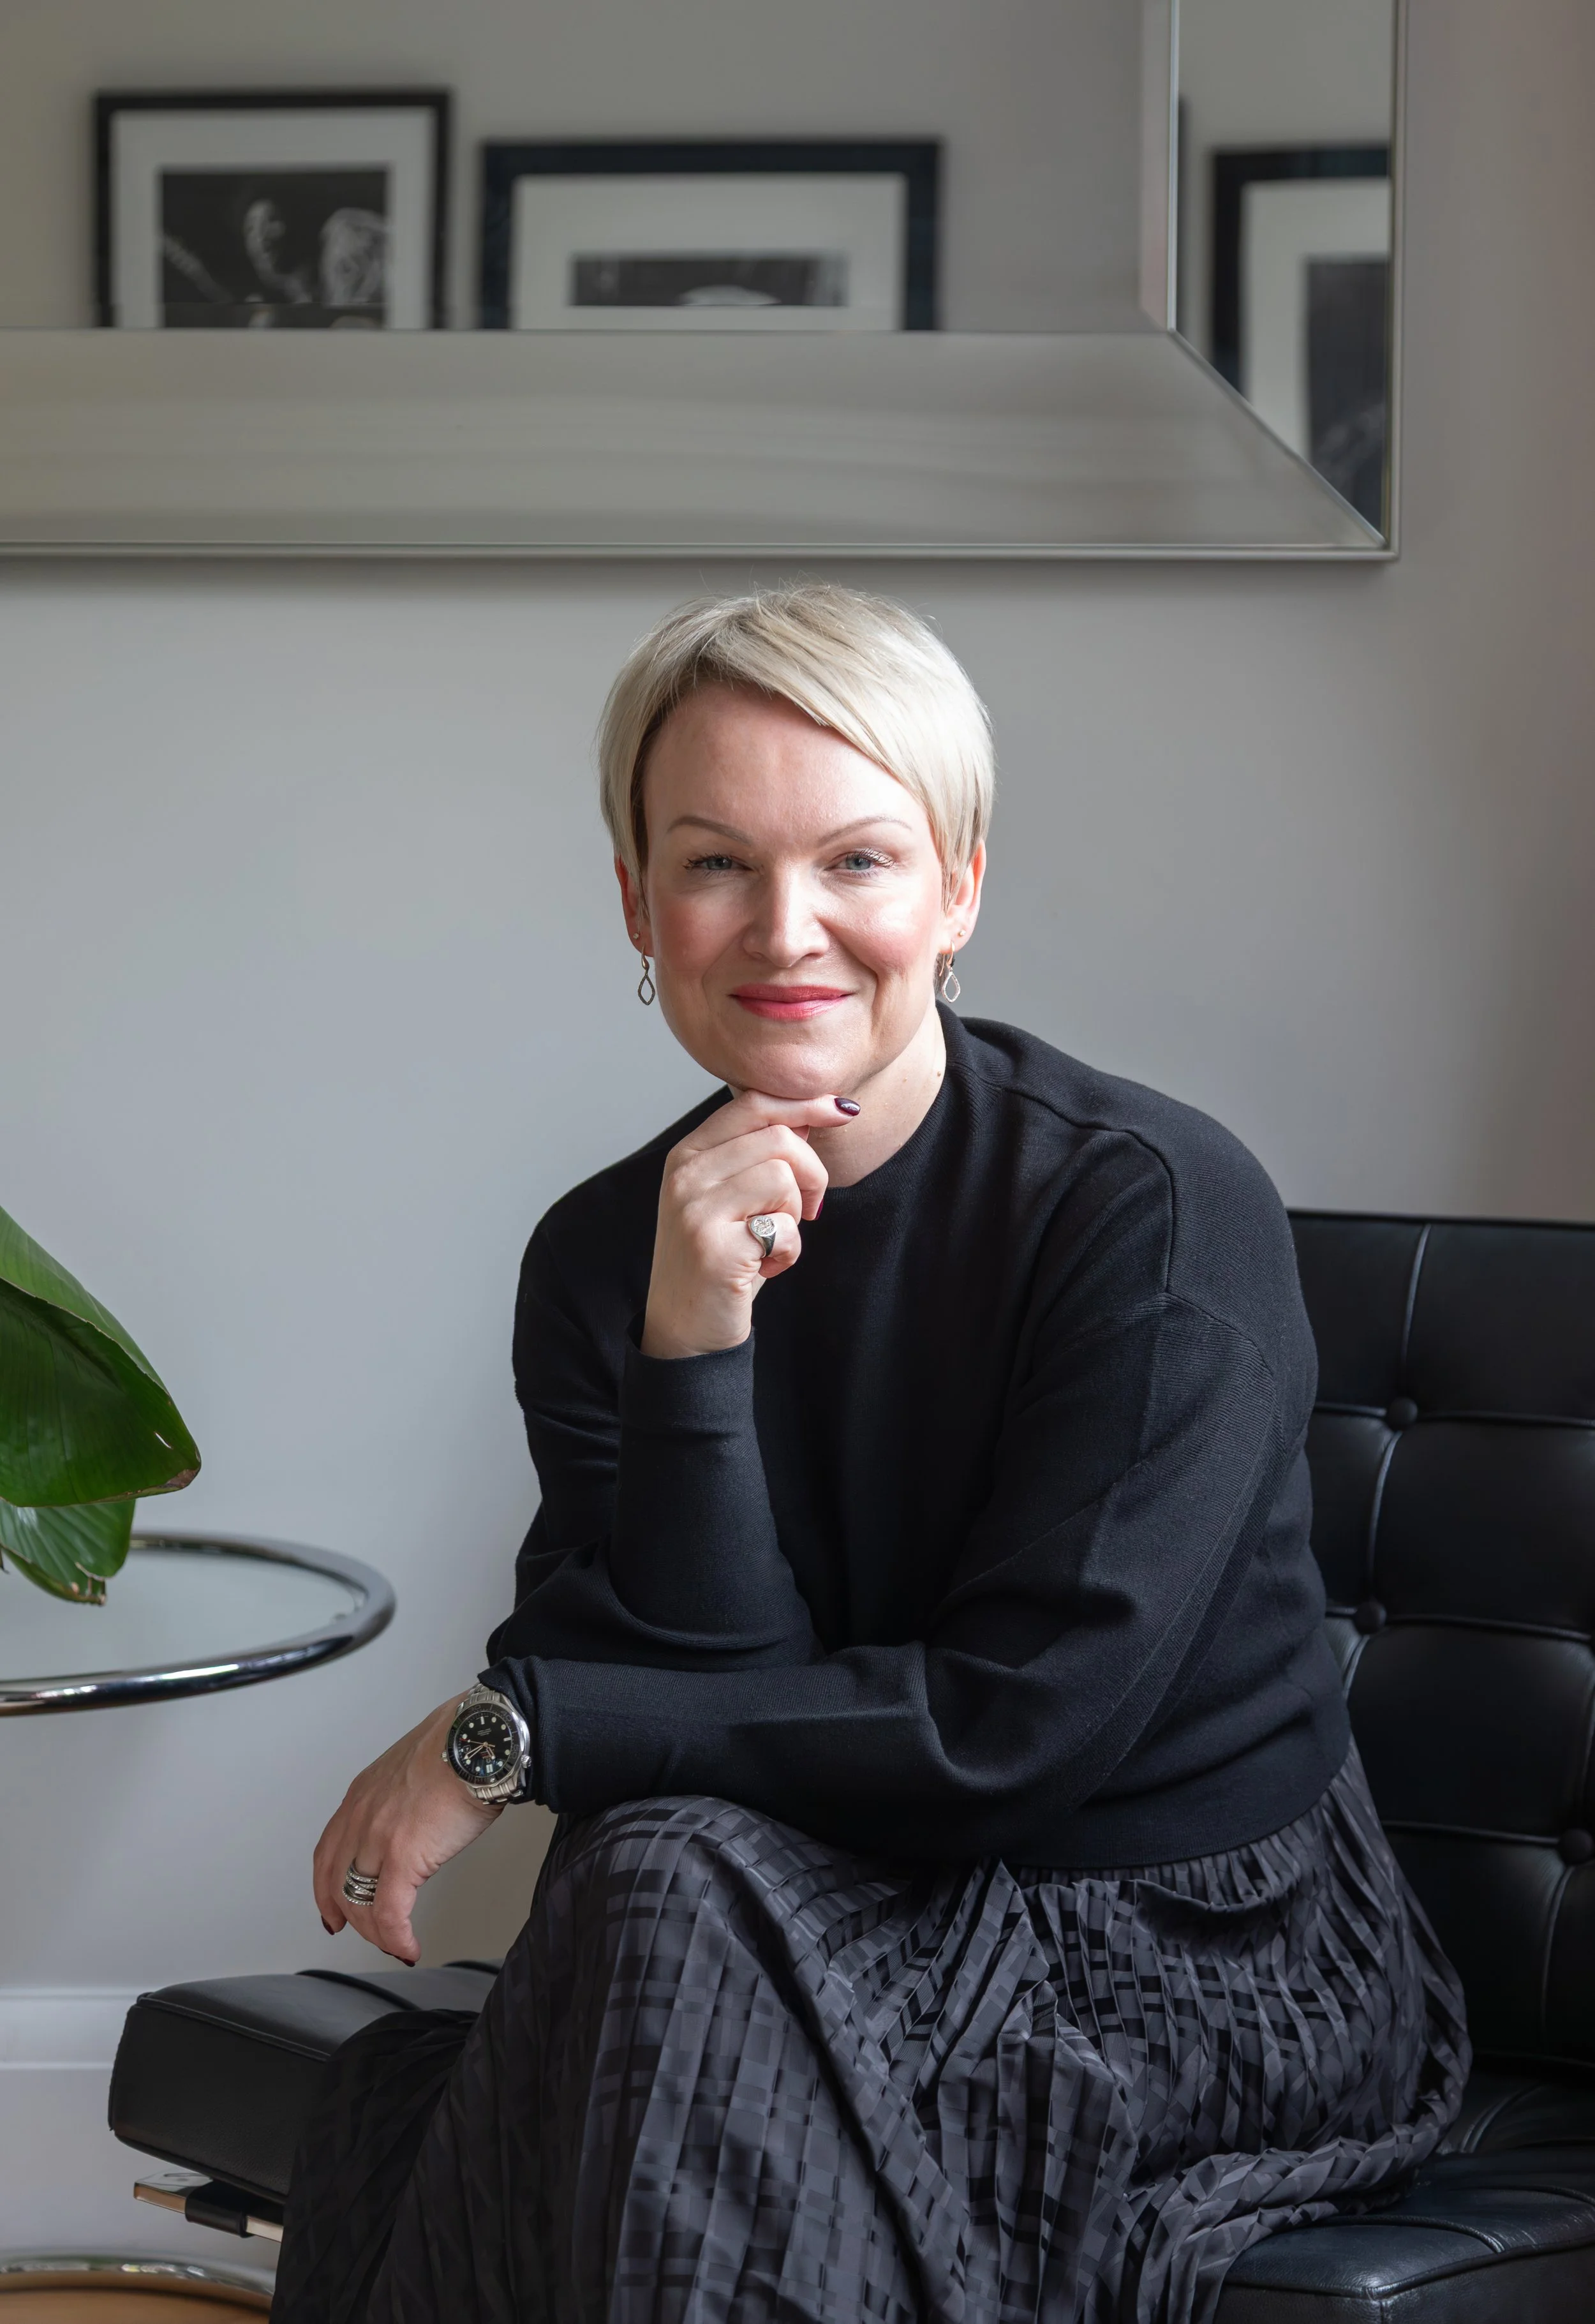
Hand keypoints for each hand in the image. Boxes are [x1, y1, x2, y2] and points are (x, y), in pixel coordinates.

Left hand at [312, 1699, 501, 1964]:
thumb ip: (403, 1794)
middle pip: (335, 1881)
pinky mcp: (403, 1858)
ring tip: (395, 1944)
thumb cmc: (461, 1745)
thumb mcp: (413, 1766)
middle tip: (363, 1934)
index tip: (331, 1907)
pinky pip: (389, 1914)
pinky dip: (395, 1938)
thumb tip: (420, 1814)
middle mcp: (360, 1816)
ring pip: (358, 1903)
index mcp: (362, 1793)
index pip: (328, 1850)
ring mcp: (377, 1838)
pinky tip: (409, 1947)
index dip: (326, 1885)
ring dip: (376, 1932)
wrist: (480, 1740)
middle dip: (347, 1915)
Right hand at [642, 1090, 857, 1360]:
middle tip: (809, 1211)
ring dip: (796, 1215)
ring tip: (774, 1242)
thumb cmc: (721, 1260)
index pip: (752, 1103)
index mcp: (687, 1155)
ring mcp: (695, 1210)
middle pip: (778, 1138)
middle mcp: (685, 1175)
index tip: (843, 1111)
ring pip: (783, 1176)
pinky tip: (767, 1267)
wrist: (685, 1331)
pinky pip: (784, 1227)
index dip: (804, 1103)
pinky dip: (790, 1251)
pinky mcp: (713, 1248)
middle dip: (812, 1173)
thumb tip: (810, 1113)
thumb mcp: (735, 1198)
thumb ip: (761, 1155)